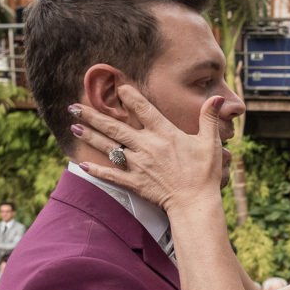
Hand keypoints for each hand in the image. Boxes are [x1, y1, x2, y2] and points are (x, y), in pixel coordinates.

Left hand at [69, 85, 226, 214]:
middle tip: (73, 106)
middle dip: (92, 115)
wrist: (195, 203)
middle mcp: (147, 146)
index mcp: (164, 133)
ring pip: (108, 146)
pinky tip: (82, 164)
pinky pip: (111, 175)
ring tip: (73, 126)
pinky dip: (96, 170)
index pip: (143, 109)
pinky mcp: (135, 182)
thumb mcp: (211, 143)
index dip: (130, 96)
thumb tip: (216, 98)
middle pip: (114, 126)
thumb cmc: (205, 173)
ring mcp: (138, 164)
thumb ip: (209, 119)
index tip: (118, 86)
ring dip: (89, 136)